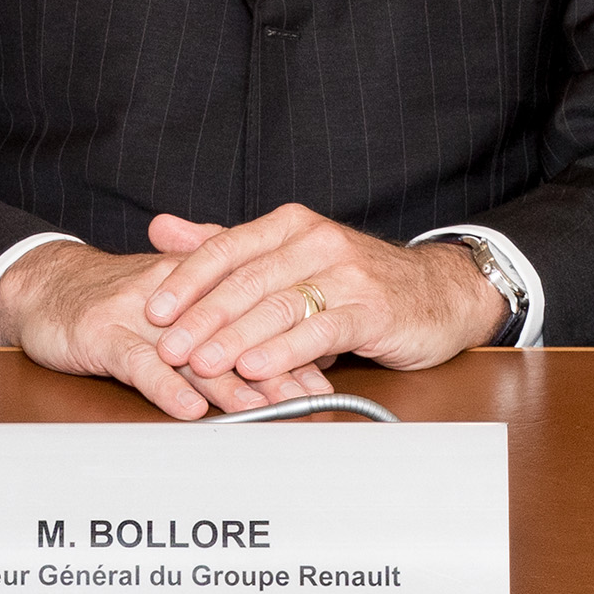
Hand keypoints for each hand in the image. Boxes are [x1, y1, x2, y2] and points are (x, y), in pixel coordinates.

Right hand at [0, 241, 332, 421]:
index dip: (293, 337)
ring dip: (233, 381)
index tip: (331, 366)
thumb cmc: (113, 300)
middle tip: (313, 392)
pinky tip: (190, 409)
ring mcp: (138, 315)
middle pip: (234, 329)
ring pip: (195, 349)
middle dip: (277, 364)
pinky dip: (166, 387)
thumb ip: (220, 321)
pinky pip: (140, 363)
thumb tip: (281, 346)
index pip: (254, 308)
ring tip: (269, 405)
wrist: (45, 286)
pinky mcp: (103, 333)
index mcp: (196, 282)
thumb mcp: (173, 304)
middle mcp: (175, 296)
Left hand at [142, 206, 507, 390]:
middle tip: (168, 347)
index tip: (153, 310)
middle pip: (247, 280)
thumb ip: (225, 244)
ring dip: (235, 337)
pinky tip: (256, 369)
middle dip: (202, 317)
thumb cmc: (357, 279)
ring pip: (279, 305)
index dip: (186, 280)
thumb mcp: (289, 254)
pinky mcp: (371, 310)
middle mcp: (316, 241)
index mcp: (290, 225)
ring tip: (202, 362)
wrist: (439, 292)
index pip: (226, 247)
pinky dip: (283, 352)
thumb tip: (161, 228)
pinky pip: (319, 331)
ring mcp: (346, 274)